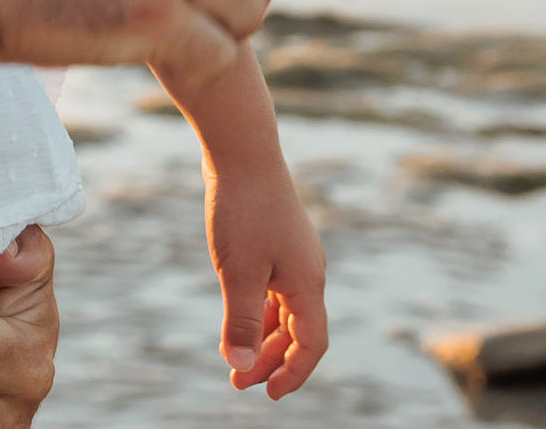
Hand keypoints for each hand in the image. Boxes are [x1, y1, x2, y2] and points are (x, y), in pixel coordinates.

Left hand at [208, 165, 327, 398]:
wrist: (241, 151)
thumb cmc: (242, 210)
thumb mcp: (238, 271)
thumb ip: (239, 319)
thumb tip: (240, 364)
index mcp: (308, 285)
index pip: (310, 345)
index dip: (293, 373)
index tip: (268, 393)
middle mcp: (308, 272)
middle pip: (297, 331)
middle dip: (271, 360)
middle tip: (238, 380)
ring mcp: (292, 255)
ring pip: (282, 309)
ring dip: (261, 335)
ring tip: (234, 356)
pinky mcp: (274, 240)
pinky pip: (272, 288)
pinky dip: (257, 308)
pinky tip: (236, 315)